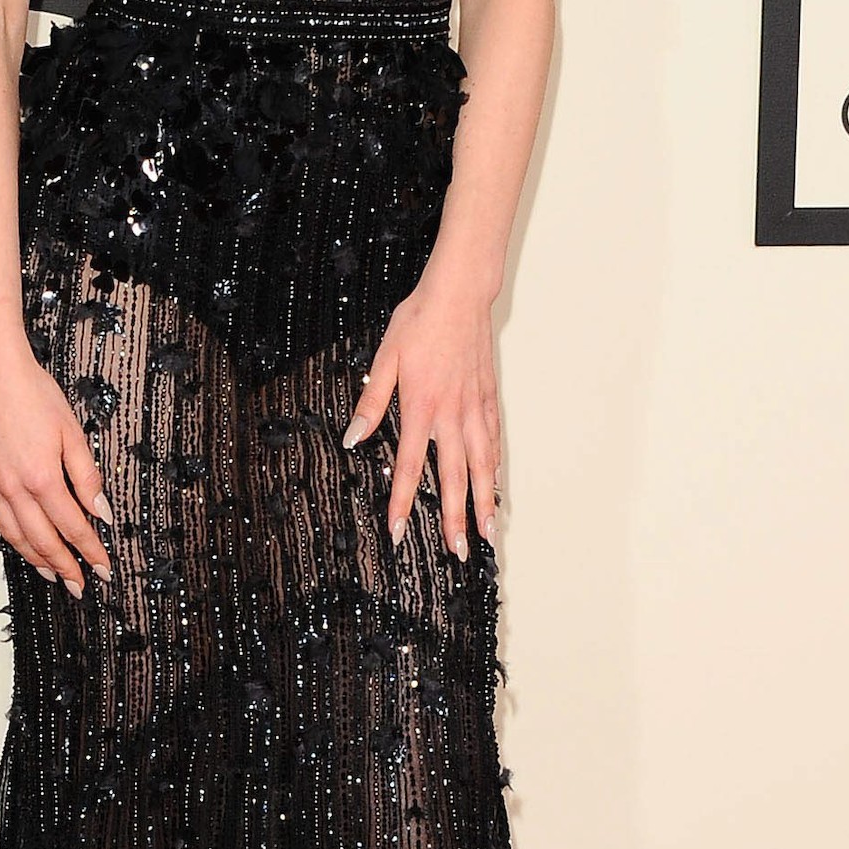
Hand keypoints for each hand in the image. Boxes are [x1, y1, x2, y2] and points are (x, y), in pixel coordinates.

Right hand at [0, 340, 113, 596]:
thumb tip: (101, 510)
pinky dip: (13, 537)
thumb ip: (87, 477)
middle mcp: (13, 487)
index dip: (90, 552)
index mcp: (41, 477)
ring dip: (36, 559)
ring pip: (15, 536)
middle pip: (42, 541)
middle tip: (78, 584)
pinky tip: (23, 541)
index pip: (72, 527)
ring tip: (53, 573)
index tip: (101, 568)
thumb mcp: (72, 432)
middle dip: (64, 568)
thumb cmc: (30, 392)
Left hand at [339, 268, 500, 559]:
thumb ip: (371, 402)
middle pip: (454, 477)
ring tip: (490, 533)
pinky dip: (495, 469)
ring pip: (483, 465)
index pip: (411, 467)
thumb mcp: (383, 359)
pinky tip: (496, 487)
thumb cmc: (419, 322)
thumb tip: (352, 438)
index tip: (399, 532)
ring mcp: (475, 408)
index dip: (404, 504)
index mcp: (421, 407)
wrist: (459, 295)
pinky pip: (494, 442)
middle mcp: (452, 415)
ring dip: (485, 502)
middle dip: (456, 519)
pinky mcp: (489, 398)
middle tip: (459, 553)